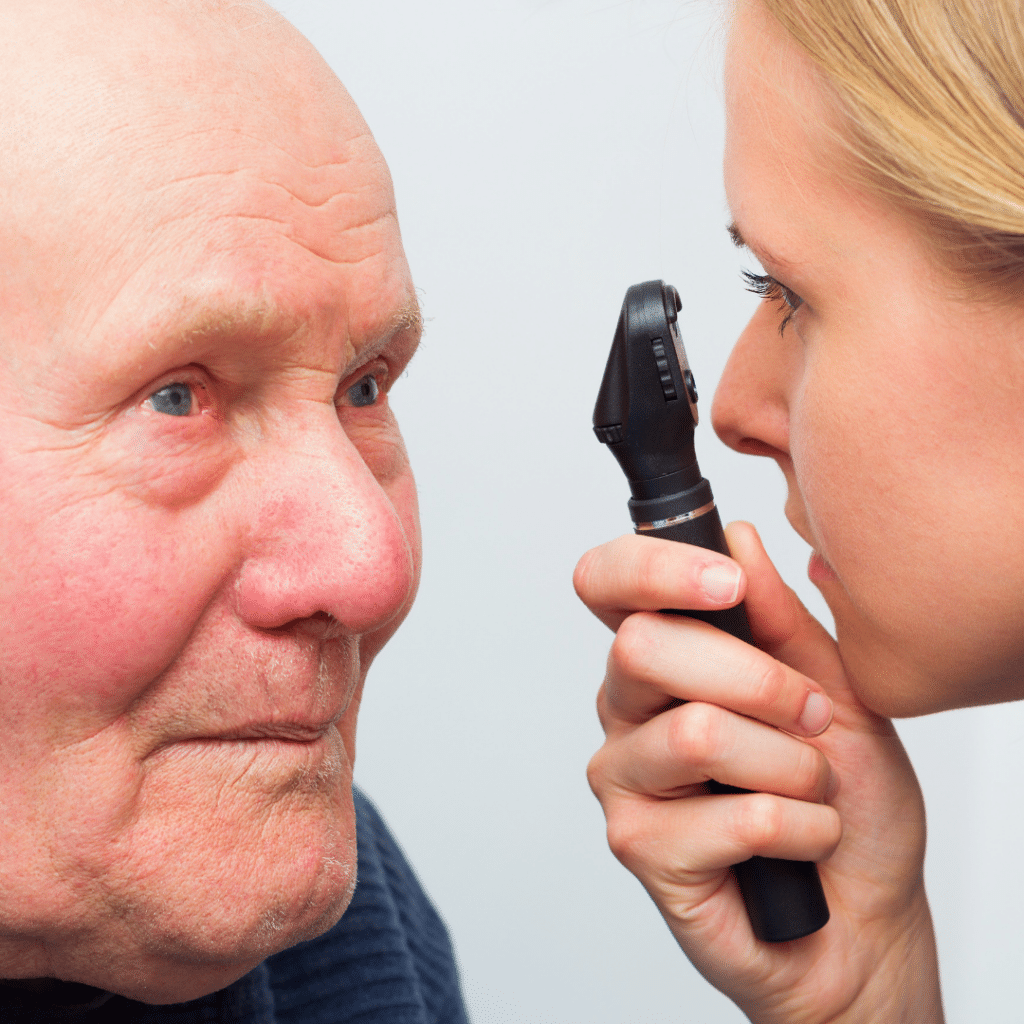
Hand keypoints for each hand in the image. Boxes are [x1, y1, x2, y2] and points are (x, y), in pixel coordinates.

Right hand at [574, 522, 942, 1023]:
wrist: (864, 914)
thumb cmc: (844, 797)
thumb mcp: (834, 688)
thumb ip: (780, 617)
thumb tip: (738, 535)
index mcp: (662, 657)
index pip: (604, 583)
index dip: (653, 568)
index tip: (728, 584)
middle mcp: (626, 709)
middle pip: (643, 647)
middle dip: (757, 680)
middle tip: (815, 716)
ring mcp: (624, 778)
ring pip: (694, 733)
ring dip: (789, 764)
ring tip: (813, 790)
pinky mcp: (638, 847)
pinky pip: (731, 816)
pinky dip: (798, 827)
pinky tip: (801, 844)